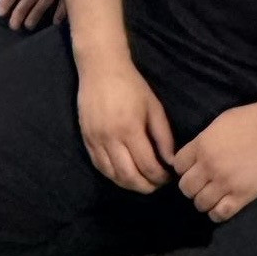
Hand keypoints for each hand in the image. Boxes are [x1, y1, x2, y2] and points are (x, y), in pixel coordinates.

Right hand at [78, 54, 175, 192]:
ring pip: (112, 175)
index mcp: (130, 129)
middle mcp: (110, 139)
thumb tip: (170, 160)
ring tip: (143, 182)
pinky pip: (99, 166)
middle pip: (129, 176)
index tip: (169, 176)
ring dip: (129, 184)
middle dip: (146, 186)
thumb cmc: (132, 86)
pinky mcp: (86, 140)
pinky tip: (124, 175)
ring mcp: (95, 141)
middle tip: (157, 184)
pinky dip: (113, 176)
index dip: (160, 176)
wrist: (100, 69)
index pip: (147, 165)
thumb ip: (163, 136)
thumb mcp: (154, 107)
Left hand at [174, 99, 256, 222]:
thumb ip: (205, 140)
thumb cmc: (254, 119)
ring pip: (200, 203)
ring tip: (214, 195)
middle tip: (203, 184)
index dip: (184, 168)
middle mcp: (209, 166)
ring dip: (204, 201)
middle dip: (192, 186)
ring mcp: (226, 183)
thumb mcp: (221, 123)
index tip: (193, 168)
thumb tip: (196, 154)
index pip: (177, 166)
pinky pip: (220, 213)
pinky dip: (217, 212)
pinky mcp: (243, 195)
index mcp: (202, 145)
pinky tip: (223, 205)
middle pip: (186, 187)